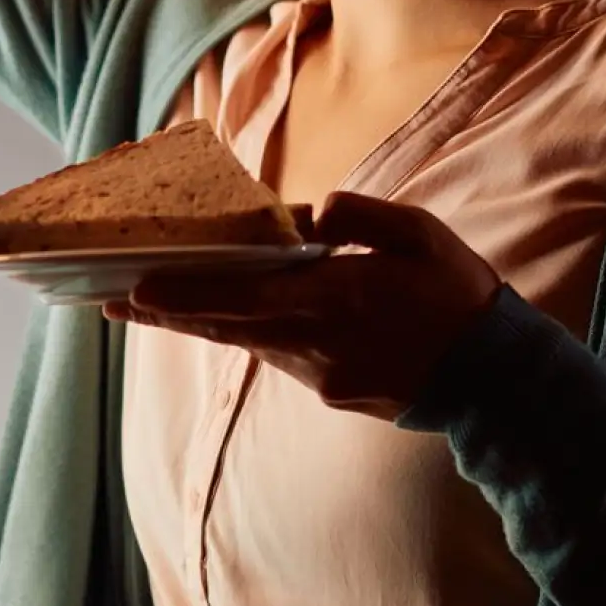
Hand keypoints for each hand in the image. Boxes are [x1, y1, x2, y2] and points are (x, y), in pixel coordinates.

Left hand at [102, 191, 503, 414]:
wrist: (494, 378)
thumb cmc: (458, 294)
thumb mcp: (421, 233)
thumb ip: (361, 218)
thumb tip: (312, 214)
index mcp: (336, 298)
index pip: (243, 296)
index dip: (185, 294)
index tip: (136, 289)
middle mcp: (316, 343)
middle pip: (225, 326)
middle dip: (167, 312)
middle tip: (111, 301)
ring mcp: (320, 375)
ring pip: (245, 343)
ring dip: (200, 322)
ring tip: (150, 304)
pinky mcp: (329, 391)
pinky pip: (277, 356)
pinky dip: (246, 334)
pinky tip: (224, 318)